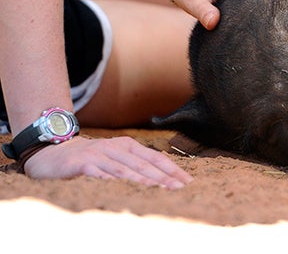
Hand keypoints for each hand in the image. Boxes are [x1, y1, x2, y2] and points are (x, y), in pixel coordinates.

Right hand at [23, 136, 192, 187]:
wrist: (53, 151)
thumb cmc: (91, 158)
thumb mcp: (116, 156)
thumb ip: (135, 164)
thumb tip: (164, 178)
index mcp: (128, 146)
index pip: (155, 158)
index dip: (172, 170)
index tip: (187, 182)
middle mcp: (116, 148)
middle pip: (144, 164)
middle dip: (163, 177)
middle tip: (178, 189)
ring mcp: (99, 154)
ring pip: (125, 169)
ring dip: (142, 179)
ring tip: (158, 189)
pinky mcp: (82, 163)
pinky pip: (98, 172)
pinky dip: (110, 179)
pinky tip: (121, 187)